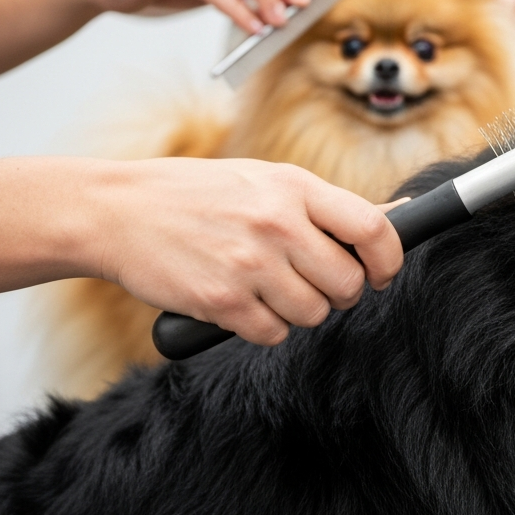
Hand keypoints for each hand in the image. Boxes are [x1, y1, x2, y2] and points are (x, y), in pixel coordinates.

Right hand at [90, 158, 403, 345]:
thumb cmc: (196, 194)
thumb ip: (328, 204)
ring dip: (301, 311)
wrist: (116, 211)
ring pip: (314, 313)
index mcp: (294, 187)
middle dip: (340, 292)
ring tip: (271, 287)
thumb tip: (398, 213)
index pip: (374, 229)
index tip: (381, 273)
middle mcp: (276, 224)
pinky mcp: (221, 301)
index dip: (389, 260)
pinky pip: (274, 334)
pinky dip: (265, 326)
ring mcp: (249, 264)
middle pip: (348, 283)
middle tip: (315, 282)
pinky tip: (244, 302)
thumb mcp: (266, 180)